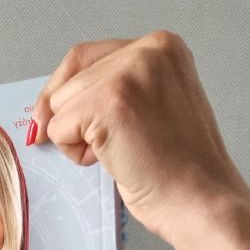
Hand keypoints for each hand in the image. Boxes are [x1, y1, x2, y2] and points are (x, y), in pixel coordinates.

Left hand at [31, 30, 249, 244]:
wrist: (201, 201)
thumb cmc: (180, 171)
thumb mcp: (152, 109)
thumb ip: (115, 92)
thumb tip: (54, 103)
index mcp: (162, 48)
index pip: (85, 57)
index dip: (62, 91)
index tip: (48, 120)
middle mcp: (147, 50)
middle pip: (69, 80)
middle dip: (74, 120)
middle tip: (112, 148)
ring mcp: (129, 73)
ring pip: (60, 104)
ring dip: (78, 139)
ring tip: (121, 154)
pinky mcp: (108, 101)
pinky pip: (59, 128)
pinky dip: (76, 154)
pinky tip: (113, 160)